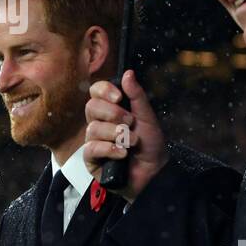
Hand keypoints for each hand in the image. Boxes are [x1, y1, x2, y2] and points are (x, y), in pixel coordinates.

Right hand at [84, 69, 168, 202]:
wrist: (155, 173)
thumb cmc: (150, 145)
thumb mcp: (146, 117)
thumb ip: (137, 96)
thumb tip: (128, 73)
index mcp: (110, 110)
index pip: (96, 92)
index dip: (104, 91)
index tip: (119, 98)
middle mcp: (99, 123)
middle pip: (91, 107)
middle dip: (113, 114)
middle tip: (130, 122)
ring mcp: (94, 141)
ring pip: (92, 128)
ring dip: (115, 134)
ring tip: (131, 142)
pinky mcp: (91, 160)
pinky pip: (91, 148)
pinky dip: (109, 149)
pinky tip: (122, 154)